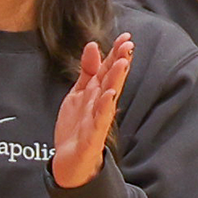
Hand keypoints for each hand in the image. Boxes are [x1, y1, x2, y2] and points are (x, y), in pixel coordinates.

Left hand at [52, 34, 132, 188]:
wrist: (69, 161)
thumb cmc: (77, 126)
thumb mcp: (79, 93)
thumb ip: (87, 70)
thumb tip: (93, 45)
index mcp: (97, 93)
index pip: (109, 70)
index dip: (116, 53)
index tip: (126, 36)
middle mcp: (101, 104)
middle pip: (112, 80)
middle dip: (120, 62)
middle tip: (128, 44)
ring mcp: (98, 119)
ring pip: (109, 97)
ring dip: (117, 80)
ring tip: (123, 63)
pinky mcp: (93, 136)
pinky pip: (100, 120)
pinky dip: (105, 107)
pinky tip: (109, 94)